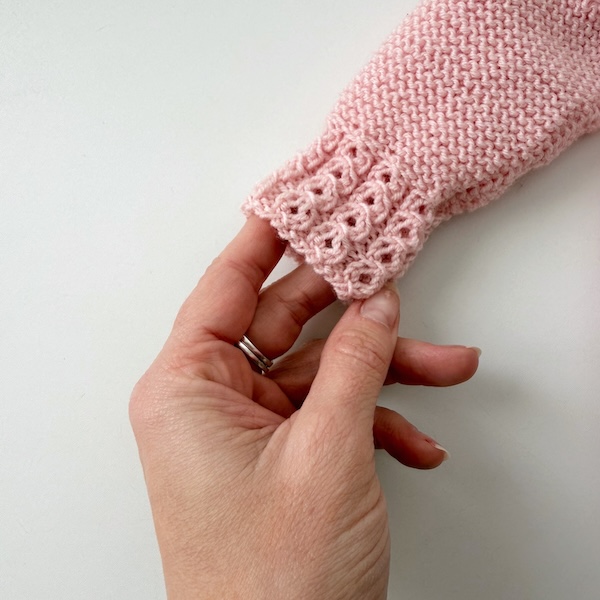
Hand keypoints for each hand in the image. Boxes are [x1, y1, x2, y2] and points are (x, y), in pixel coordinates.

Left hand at [130, 217, 478, 598]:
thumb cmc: (277, 580)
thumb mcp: (328, 451)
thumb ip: (355, 365)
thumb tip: (376, 304)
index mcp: (186, 389)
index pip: (226, 288)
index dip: (264, 240)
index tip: (296, 203)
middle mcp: (208, 405)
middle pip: (283, 327)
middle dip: (350, 312)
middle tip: (390, 274)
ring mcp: (244, 433)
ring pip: (317, 375)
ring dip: (381, 374)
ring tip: (445, 364)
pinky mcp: (276, 460)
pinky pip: (326, 418)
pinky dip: (374, 424)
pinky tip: (417, 441)